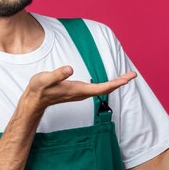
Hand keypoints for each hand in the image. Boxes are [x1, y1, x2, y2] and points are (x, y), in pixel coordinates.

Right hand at [23, 66, 137, 110]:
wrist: (34, 100)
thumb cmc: (39, 89)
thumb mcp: (45, 79)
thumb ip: (57, 74)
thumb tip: (69, 69)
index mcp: (77, 90)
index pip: (101, 88)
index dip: (115, 83)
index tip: (127, 78)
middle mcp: (82, 93)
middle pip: (105, 89)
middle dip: (120, 82)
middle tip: (133, 75)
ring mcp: (80, 93)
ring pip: (102, 90)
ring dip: (115, 84)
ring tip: (127, 77)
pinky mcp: (78, 92)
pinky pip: (97, 89)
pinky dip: (107, 85)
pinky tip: (111, 82)